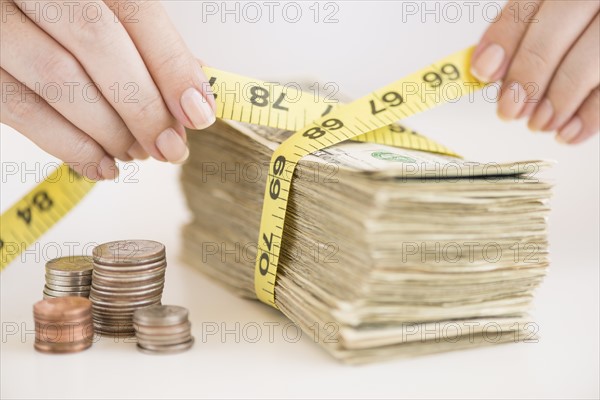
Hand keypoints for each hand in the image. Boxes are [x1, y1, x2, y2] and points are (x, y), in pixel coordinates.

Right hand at [1, 0, 215, 179]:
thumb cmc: (62, 21)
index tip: (198, 112)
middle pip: (98, 43)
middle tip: (170, 146)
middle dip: (143, 106)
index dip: (171, 65)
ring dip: (110, 130)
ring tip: (137, 153)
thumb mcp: (107, 16)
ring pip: (59, 78)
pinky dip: (70, 146)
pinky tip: (102, 164)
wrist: (4, 13)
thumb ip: (145, 45)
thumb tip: (194, 90)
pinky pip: (21, 109)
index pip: (135, 11)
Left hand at [471, 0, 598, 143]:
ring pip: (585, 64)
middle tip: (510, 110)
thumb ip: (522, 36)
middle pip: (552, 36)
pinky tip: (568, 132)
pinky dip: (589, 115)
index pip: (526, 10)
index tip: (484, 71)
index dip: (502, 42)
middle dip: (525, 78)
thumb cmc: (576, 31)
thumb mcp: (548, 21)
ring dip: (556, 101)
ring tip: (539, 123)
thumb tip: (488, 68)